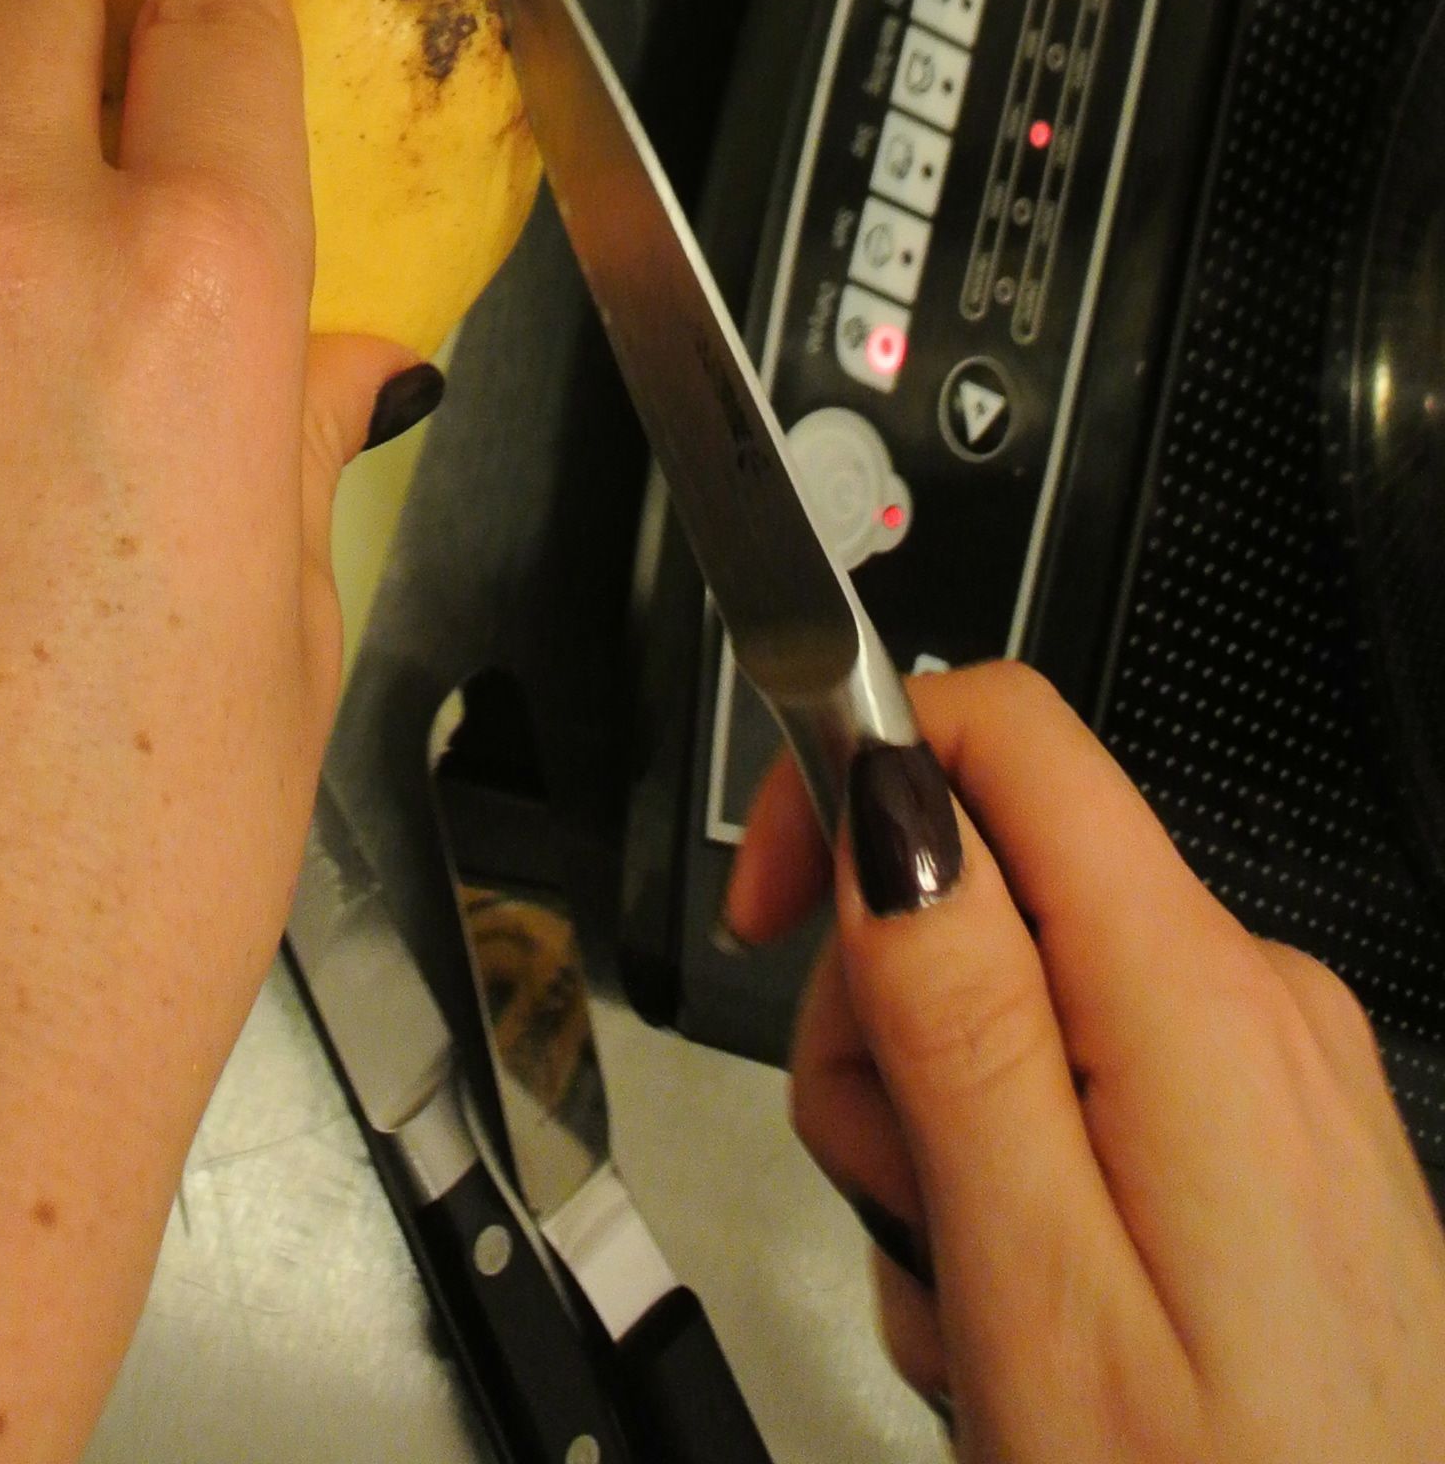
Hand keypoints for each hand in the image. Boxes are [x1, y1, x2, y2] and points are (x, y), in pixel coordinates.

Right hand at [727, 666, 1444, 1458]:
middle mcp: (1264, 1006)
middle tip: (896, 1203)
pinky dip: (1027, 1189)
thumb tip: (888, 795)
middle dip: (886, 1025)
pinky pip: (1096, 1094)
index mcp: (1200, 1003)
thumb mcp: (1038, 1288)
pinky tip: (1036, 1326)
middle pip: (993, 879)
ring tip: (970, 1304)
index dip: (853, 776)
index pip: (1004, 731)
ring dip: (946, 1138)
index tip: (771, 908)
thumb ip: (956, 1026)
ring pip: (1028, 1003)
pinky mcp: (1286, 1159)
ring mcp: (1285, 1085)